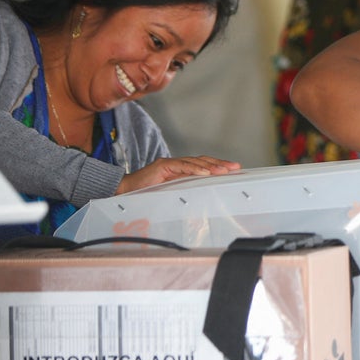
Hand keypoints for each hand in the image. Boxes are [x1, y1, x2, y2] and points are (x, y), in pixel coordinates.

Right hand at [116, 156, 240, 193]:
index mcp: (180, 171)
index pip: (203, 166)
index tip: (233, 170)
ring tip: (224, 170)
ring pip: (195, 162)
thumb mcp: (170, 194)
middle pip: (202, 162)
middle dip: (220, 164)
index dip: (218, 167)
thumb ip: (184, 192)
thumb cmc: (145, 195)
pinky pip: (181, 166)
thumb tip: (204, 198)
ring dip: (211, 166)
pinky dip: (195, 169)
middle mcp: (177, 164)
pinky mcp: (162, 166)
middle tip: (236, 167)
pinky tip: (206, 173)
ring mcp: (170, 164)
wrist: (123, 191)